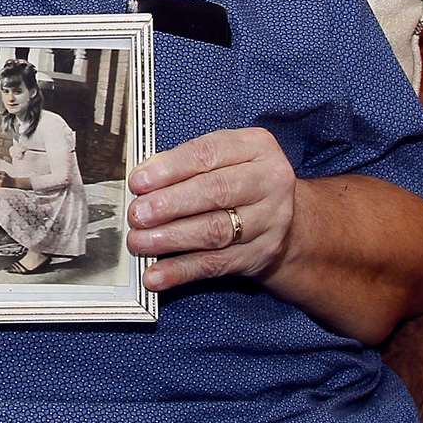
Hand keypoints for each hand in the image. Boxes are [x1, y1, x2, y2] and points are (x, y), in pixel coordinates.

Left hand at [125, 127, 295, 292]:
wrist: (286, 220)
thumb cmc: (239, 182)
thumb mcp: (221, 159)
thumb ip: (182, 164)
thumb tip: (143, 179)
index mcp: (255, 147)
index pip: (207, 153)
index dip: (169, 168)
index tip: (138, 182)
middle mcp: (269, 182)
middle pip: (214, 191)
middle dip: (169, 204)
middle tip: (137, 215)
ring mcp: (269, 220)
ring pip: (214, 231)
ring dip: (170, 238)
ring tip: (139, 242)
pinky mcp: (261, 254)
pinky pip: (216, 264)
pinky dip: (181, 270)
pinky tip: (156, 275)